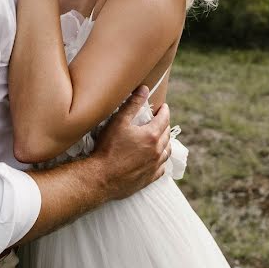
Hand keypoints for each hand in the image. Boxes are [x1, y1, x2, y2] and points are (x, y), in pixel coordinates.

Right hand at [92, 86, 171, 200]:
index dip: (164, 111)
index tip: (164, 107)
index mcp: (152, 135)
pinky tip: (158, 158)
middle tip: (161, 120)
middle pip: (167, 134)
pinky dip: (162, 159)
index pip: (164, 119)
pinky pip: (162, 167)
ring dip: (166, 142)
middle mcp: (157, 150)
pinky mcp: (150, 178)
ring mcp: (154, 165)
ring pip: (167, 151)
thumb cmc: (108, 148)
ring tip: (161, 137)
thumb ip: (133, 104)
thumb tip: (145, 89)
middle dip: (164, 124)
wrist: (101, 178)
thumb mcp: (119, 121)